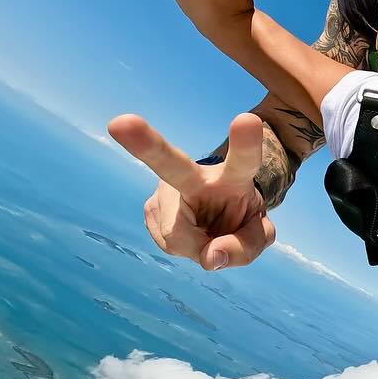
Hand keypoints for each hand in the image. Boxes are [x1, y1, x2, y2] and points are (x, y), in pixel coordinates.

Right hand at [107, 112, 275, 270]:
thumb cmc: (240, 216)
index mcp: (233, 174)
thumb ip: (244, 247)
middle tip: (120, 123)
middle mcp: (195, 175)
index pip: (243, 160)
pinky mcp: (150, 209)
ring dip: (197, 245)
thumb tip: (208, 258)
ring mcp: (166, 192)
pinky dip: (185, 246)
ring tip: (206, 231)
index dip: (247, 143)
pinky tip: (190, 231)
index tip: (247, 119)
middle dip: (146, 144)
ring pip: (177, 237)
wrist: (217, 213)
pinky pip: (170, 244)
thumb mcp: (257, 234)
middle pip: (170, 162)